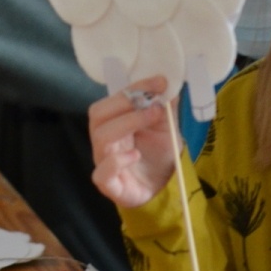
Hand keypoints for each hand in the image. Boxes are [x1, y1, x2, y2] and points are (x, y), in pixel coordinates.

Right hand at [89, 75, 176, 207]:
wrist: (163, 188)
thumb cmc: (157, 154)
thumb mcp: (166, 126)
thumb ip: (166, 105)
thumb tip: (171, 83)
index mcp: (114, 121)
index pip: (114, 98)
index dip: (135, 87)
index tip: (160, 81)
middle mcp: (105, 139)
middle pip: (98, 114)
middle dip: (125, 103)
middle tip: (154, 102)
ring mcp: (104, 162)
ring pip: (101, 138)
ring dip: (127, 123)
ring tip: (152, 118)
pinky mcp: (109, 185)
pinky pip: (102, 173)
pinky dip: (116, 161)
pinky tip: (135, 154)